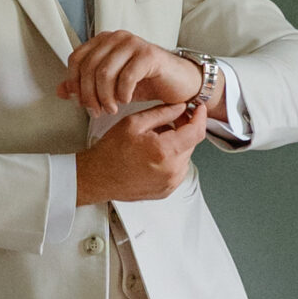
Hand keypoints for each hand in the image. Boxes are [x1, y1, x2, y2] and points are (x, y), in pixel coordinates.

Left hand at [58, 29, 217, 118]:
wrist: (179, 83)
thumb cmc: (146, 82)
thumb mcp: (111, 87)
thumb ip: (85, 86)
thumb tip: (61, 91)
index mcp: (104, 40)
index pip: (76, 59)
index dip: (75, 83)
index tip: (82, 103)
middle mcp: (117, 37)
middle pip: (89, 67)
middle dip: (90, 94)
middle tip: (97, 111)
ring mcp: (133, 43)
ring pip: (105, 72)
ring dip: (105, 97)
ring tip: (112, 109)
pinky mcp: (149, 54)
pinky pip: (126, 76)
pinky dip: (123, 93)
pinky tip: (127, 101)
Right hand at [75, 100, 208, 203]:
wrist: (98, 178)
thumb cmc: (110, 152)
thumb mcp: (134, 123)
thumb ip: (162, 113)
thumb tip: (182, 107)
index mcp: (165, 152)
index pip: (196, 131)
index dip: (200, 116)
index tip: (199, 108)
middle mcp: (171, 171)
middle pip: (192, 143)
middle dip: (185, 129)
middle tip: (170, 119)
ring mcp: (170, 183)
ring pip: (185, 156)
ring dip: (177, 144)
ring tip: (156, 139)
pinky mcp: (166, 191)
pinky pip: (178, 169)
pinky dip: (172, 159)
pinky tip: (154, 154)